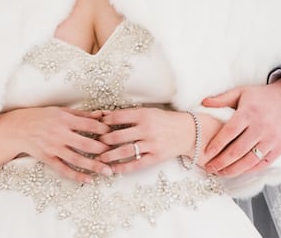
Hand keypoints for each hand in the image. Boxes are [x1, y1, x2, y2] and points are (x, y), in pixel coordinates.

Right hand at [1, 107, 112, 183]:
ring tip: (108, 171)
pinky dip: (77, 176)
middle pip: (86, 144)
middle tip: (116, 155)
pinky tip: (90, 180)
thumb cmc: (40, 117)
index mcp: (64, 120)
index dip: (104, 130)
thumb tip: (102, 114)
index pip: (89, 125)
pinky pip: (64, 170)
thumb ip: (82, 114)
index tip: (115, 134)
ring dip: (94, 166)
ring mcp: (54, 148)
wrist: (18, 129)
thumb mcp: (60, 111)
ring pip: (77, 159)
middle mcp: (60, 134)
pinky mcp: (48, 159)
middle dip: (103, 150)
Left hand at [96, 108, 219, 174]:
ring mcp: (151, 144)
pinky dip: (123, 168)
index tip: (94, 125)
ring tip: (99, 158)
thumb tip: (104, 114)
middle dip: (103, 141)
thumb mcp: (148, 111)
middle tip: (92, 143)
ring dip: (109, 156)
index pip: (117, 117)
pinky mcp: (156, 157)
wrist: (188, 131)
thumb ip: (128, 114)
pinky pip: (136, 164)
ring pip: (125, 151)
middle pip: (118, 136)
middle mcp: (146, 129)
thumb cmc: (165, 120)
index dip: (103, 122)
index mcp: (143, 114)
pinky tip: (113, 169)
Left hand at [200, 77, 280, 175]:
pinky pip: (263, 163)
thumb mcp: (242, 92)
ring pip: (250, 160)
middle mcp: (261, 127)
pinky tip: (239, 171)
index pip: (229, 132)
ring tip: (221, 173)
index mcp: (249, 112)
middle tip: (209, 167)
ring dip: (234, 169)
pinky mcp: (280, 148)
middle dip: (221, 162)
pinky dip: (250, 170)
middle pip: (238, 150)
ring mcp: (272, 139)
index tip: (205, 153)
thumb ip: (222, 98)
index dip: (216, 144)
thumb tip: (203, 103)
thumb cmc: (262, 97)